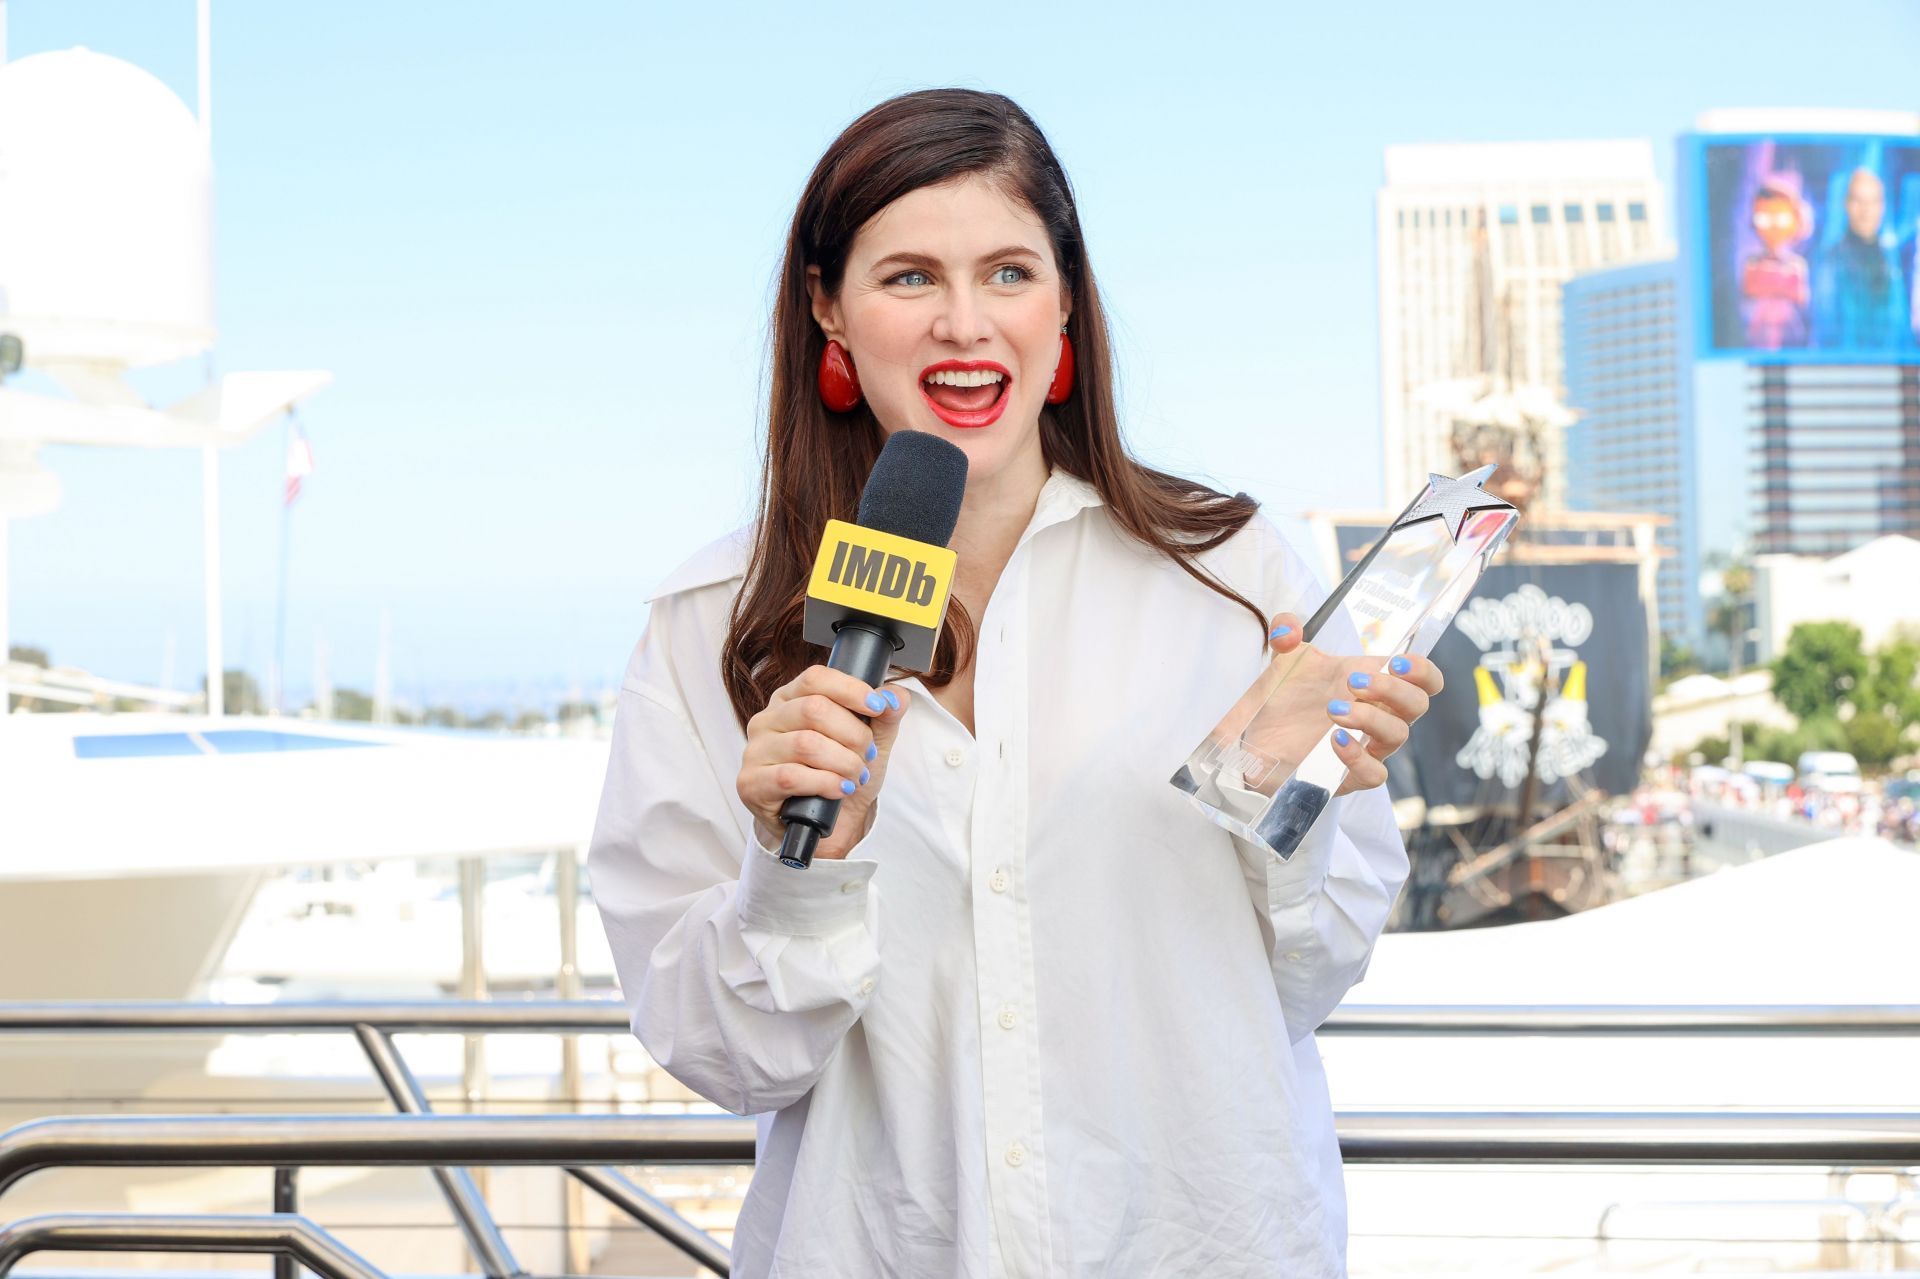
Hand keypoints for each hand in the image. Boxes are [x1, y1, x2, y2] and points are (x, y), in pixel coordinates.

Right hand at [738, 665, 912, 860]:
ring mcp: (756, 751)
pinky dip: (825, 783)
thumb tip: (896, 698)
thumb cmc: (840, 774)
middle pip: (814, 709)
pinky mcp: (751, 783)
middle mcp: (768, 720)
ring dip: (843, 763)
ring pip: (806, 744)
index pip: (816, 678)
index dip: (850, 690)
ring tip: (855, 776)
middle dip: (853, 735)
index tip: (877, 707)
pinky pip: (791, 776)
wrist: (828, 822)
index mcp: (791, 699)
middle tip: (867, 755)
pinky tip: (839, 789)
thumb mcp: (871, 742)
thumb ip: (885, 717)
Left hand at [1234, 612, 1443, 797]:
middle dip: (1392, 690)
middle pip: (1417, 704)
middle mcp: (1376, 714)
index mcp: (1373, 682)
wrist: (1254, 739)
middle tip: (1353, 683)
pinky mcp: (1350, 776)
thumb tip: (1288, 626)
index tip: (1398, 662)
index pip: (1423, 678)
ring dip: (1370, 718)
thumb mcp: (1284, 660)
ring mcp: (1366, 746)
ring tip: (1333, 710)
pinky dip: (1359, 758)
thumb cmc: (1283, 698)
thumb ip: (1286, 634)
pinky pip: (1375, 775)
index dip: (1423, 670)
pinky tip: (1335, 741)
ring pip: (1398, 735)